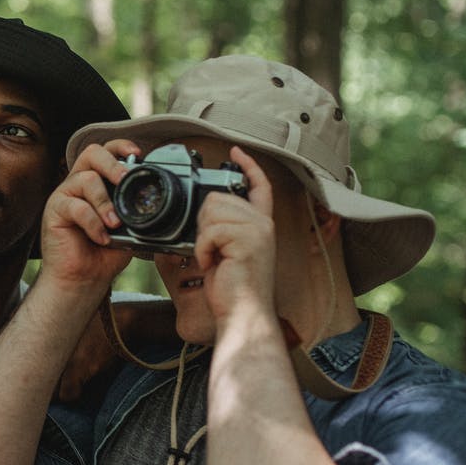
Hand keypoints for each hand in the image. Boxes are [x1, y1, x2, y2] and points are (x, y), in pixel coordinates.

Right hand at [39, 139, 136, 289]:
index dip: (121, 147)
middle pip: (92, 153)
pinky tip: (101, 238)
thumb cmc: (104, 253)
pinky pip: (76, 206)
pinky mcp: (53, 211)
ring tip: (115, 224)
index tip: (139, 155)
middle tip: (125, 180)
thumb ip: (137, 210)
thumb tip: (158, 201)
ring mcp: (65, 196)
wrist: (83, 279)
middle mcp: (79, 183)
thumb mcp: (130, 228)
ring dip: (105, 201)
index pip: (106, 152)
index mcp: (98, 182)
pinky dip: (93, 223)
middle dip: (113, 164)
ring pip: (86, 179)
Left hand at [194, 146, 277, 326]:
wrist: (243, 314)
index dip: (248, 166)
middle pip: (219, 197)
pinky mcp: (248, 240)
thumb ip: (223, 230)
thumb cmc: (233, 290)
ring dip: (202, 238)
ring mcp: (258, 230)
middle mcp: (263, 224)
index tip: (235, 150)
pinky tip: (213, 264)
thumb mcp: (227, 253)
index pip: (259, 186)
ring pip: (212, 211)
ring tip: (214, 258)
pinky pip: (210, 231)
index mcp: (260, 225)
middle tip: (212, 250)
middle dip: (204, 223)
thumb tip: (203, 214)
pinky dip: (202, 249)